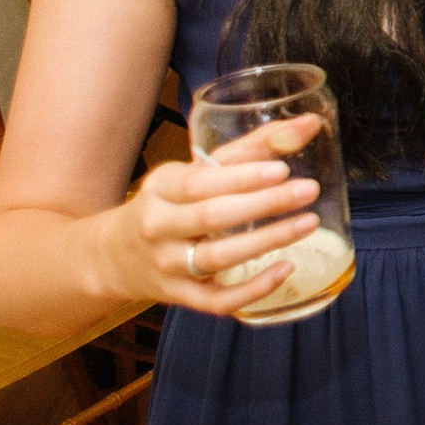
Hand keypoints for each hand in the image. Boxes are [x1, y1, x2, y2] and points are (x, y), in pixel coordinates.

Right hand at [116, 135, 321, 318]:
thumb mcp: (194, 173)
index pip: (200, 183)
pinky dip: (253, 289)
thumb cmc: (169, 205)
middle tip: (307, 191)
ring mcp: (169, 266)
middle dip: (263, 204)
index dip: (241, 177)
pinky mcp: (181, 296)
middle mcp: (159, 227)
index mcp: (160, 189)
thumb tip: (308, 124)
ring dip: (266, 241)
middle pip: (212, 217)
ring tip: (307, 223)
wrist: (116, 255)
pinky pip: (218, 300)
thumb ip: (250, 150)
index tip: (282, 169)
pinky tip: (286, 269)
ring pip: (218, 258)